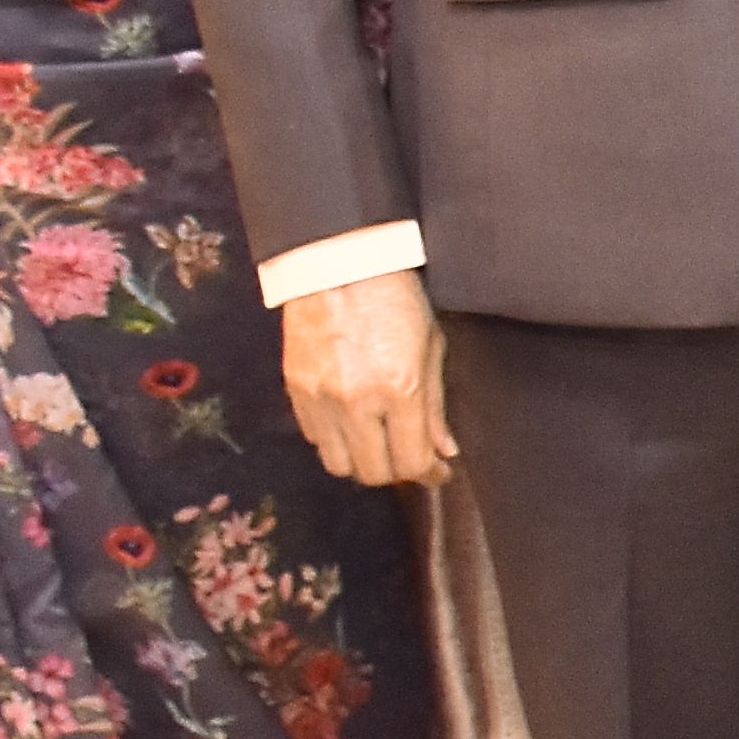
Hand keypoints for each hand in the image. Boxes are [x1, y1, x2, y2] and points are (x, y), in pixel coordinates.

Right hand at [282, 265, 452, 486]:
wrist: (339, 264)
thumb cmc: (396, 298)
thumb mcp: (431, 346)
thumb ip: (436, 406)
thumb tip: (443, 451)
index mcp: (401, 389)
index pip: (411, 462)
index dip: (428, 474)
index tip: (437, 471)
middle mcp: (357, 402)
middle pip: (373, 473)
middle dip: (395, 472)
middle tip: (407, 459)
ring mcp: (321, 398)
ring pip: (338, 465)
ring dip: (360, 462)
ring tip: (377, 444)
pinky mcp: (295, 390)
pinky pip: (313, 438)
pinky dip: (334, 440)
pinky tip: (350, 423)